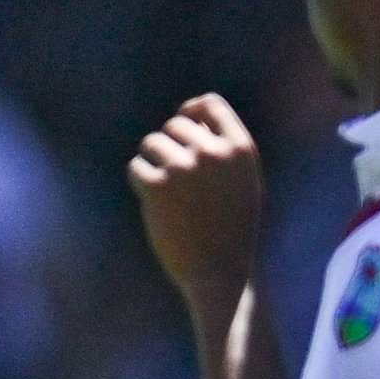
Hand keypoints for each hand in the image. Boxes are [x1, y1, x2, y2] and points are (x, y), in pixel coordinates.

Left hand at [126, 94, 266, 307]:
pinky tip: (158, 206)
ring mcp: (185, 168)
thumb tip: (188, 114)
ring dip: (154, 164)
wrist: (221, 273)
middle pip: (175, 124)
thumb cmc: (232, 230)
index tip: (185, 122)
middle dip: (170, 146)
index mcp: (241, 151)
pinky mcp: (157, 186)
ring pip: (151, 143)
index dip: (193, 110)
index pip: (211, 105)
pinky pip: (137, 167)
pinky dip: (141, 183)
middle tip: (179, 179)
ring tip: (170, 193)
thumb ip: (223, 150)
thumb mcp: (242, 184)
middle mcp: (214, 154)